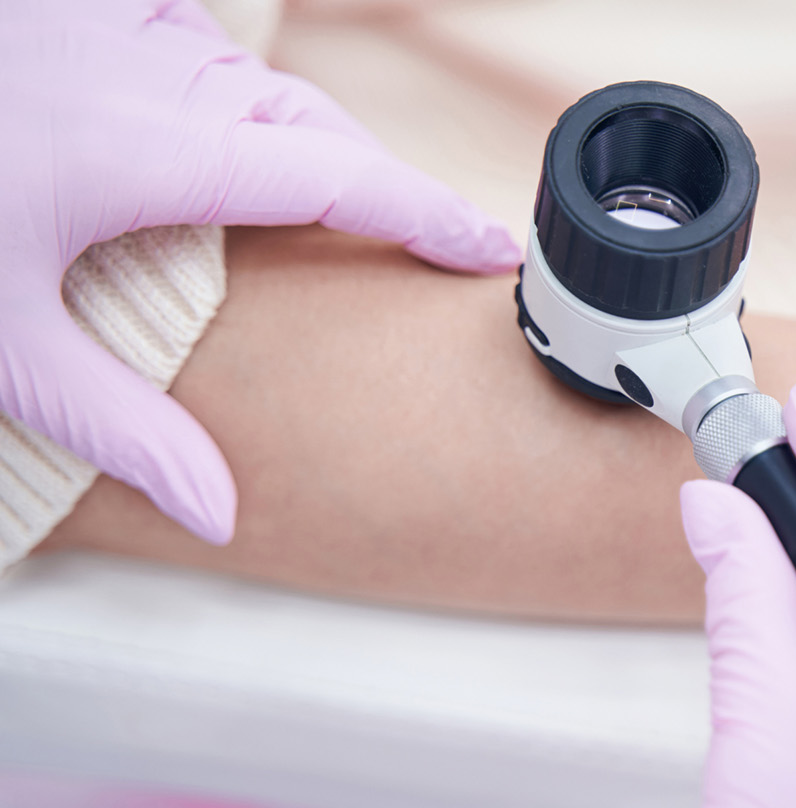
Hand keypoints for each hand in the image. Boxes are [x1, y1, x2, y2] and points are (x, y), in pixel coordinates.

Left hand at [0, 0, 518, 543]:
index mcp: (156, 151)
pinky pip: (204, 52)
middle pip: (316, 125)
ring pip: (264, 84)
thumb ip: (120, 426)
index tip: (489, 248)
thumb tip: (224, 511)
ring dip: (311, 143)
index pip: (341, 177)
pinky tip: (223, 139)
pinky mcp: (93, 12)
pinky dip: (240, 100)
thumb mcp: (2, 345)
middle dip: (377, 186)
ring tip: (330, 210)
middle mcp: (155, 73)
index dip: (429, 215)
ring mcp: (121, 27)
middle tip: (418, 246)